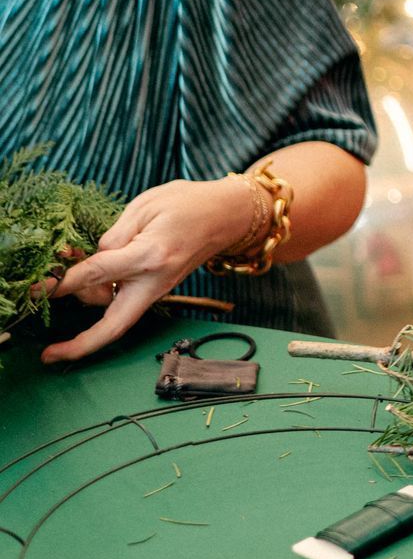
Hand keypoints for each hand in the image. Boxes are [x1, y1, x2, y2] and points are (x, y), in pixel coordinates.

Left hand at [43, 177, 256, 363]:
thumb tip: (88, 263)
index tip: (36, 291)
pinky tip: (85, 281)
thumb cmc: (189, 203)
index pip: (97, 273)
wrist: (229, 214)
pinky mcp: (158, 289)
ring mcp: (159, 289)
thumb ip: (113, 237)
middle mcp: (155, 281)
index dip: (61, 283)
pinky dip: (100, 298)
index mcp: (150, 255)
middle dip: (81, 346)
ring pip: (113, 311)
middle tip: (49, 355)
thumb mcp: (144, 207)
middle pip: (115, 326)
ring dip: (84, 301)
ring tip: (61, 275)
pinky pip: (123, 303)